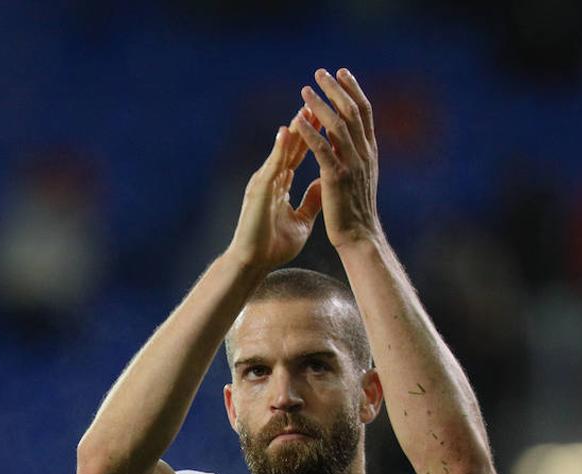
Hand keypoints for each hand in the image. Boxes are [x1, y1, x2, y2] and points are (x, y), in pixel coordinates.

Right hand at [226, 110, 323, 271]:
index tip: (328, 116)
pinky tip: (287, 132)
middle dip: (305, 124)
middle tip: (319, 102)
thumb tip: (325, 184)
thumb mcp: (302, 220)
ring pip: (281, 151)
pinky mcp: (258, 191)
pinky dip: (279, 149)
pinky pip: (271, 166)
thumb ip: (311, 201)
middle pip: (291, 146)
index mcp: (280, 185)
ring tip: (305, 108)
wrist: (253, 264)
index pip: (299, 153)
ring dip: (293, 129)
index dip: (313, 135)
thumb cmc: (273, 246)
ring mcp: (263, 182)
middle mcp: (271, 179)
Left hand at [293, 67, 381, 249]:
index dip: (353, 90)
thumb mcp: (357, 177)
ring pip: (338, 127)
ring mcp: (352, 165)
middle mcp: (364, 154)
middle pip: (352, 112)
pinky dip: (310, 134)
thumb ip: (350, 155)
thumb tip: (341, 139)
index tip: (342, 72)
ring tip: (304, 91)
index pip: (364, 113)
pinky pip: (322, 150)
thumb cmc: (355, 210)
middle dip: (336, 89)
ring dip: (320, 106)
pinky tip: (298, 122)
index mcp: (369, 152)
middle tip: (320, 72)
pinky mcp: (337, 178)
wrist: (359, 236)